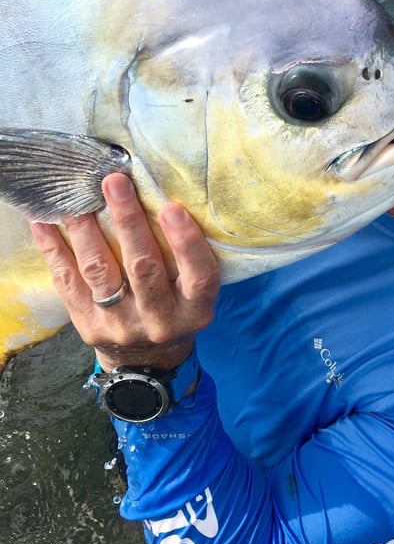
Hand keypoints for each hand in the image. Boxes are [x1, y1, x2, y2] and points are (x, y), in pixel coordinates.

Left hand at [30, 173, 219, 371]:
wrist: (146, 360)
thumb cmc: (175, 308)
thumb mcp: (193, 292)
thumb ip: (185, 259)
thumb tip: (160, 197)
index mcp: (194, 311)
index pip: (199, 277)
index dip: (186, 243)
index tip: (171, 208)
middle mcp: (160, 321)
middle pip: (143, 267)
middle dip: (128, 222)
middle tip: (115, 183)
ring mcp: (121, 326)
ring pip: (100, 272)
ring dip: (86, 231)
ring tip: (76, 199)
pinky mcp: (89, 326)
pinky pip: (68, 283)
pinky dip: (54, 250)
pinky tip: (44, 224)